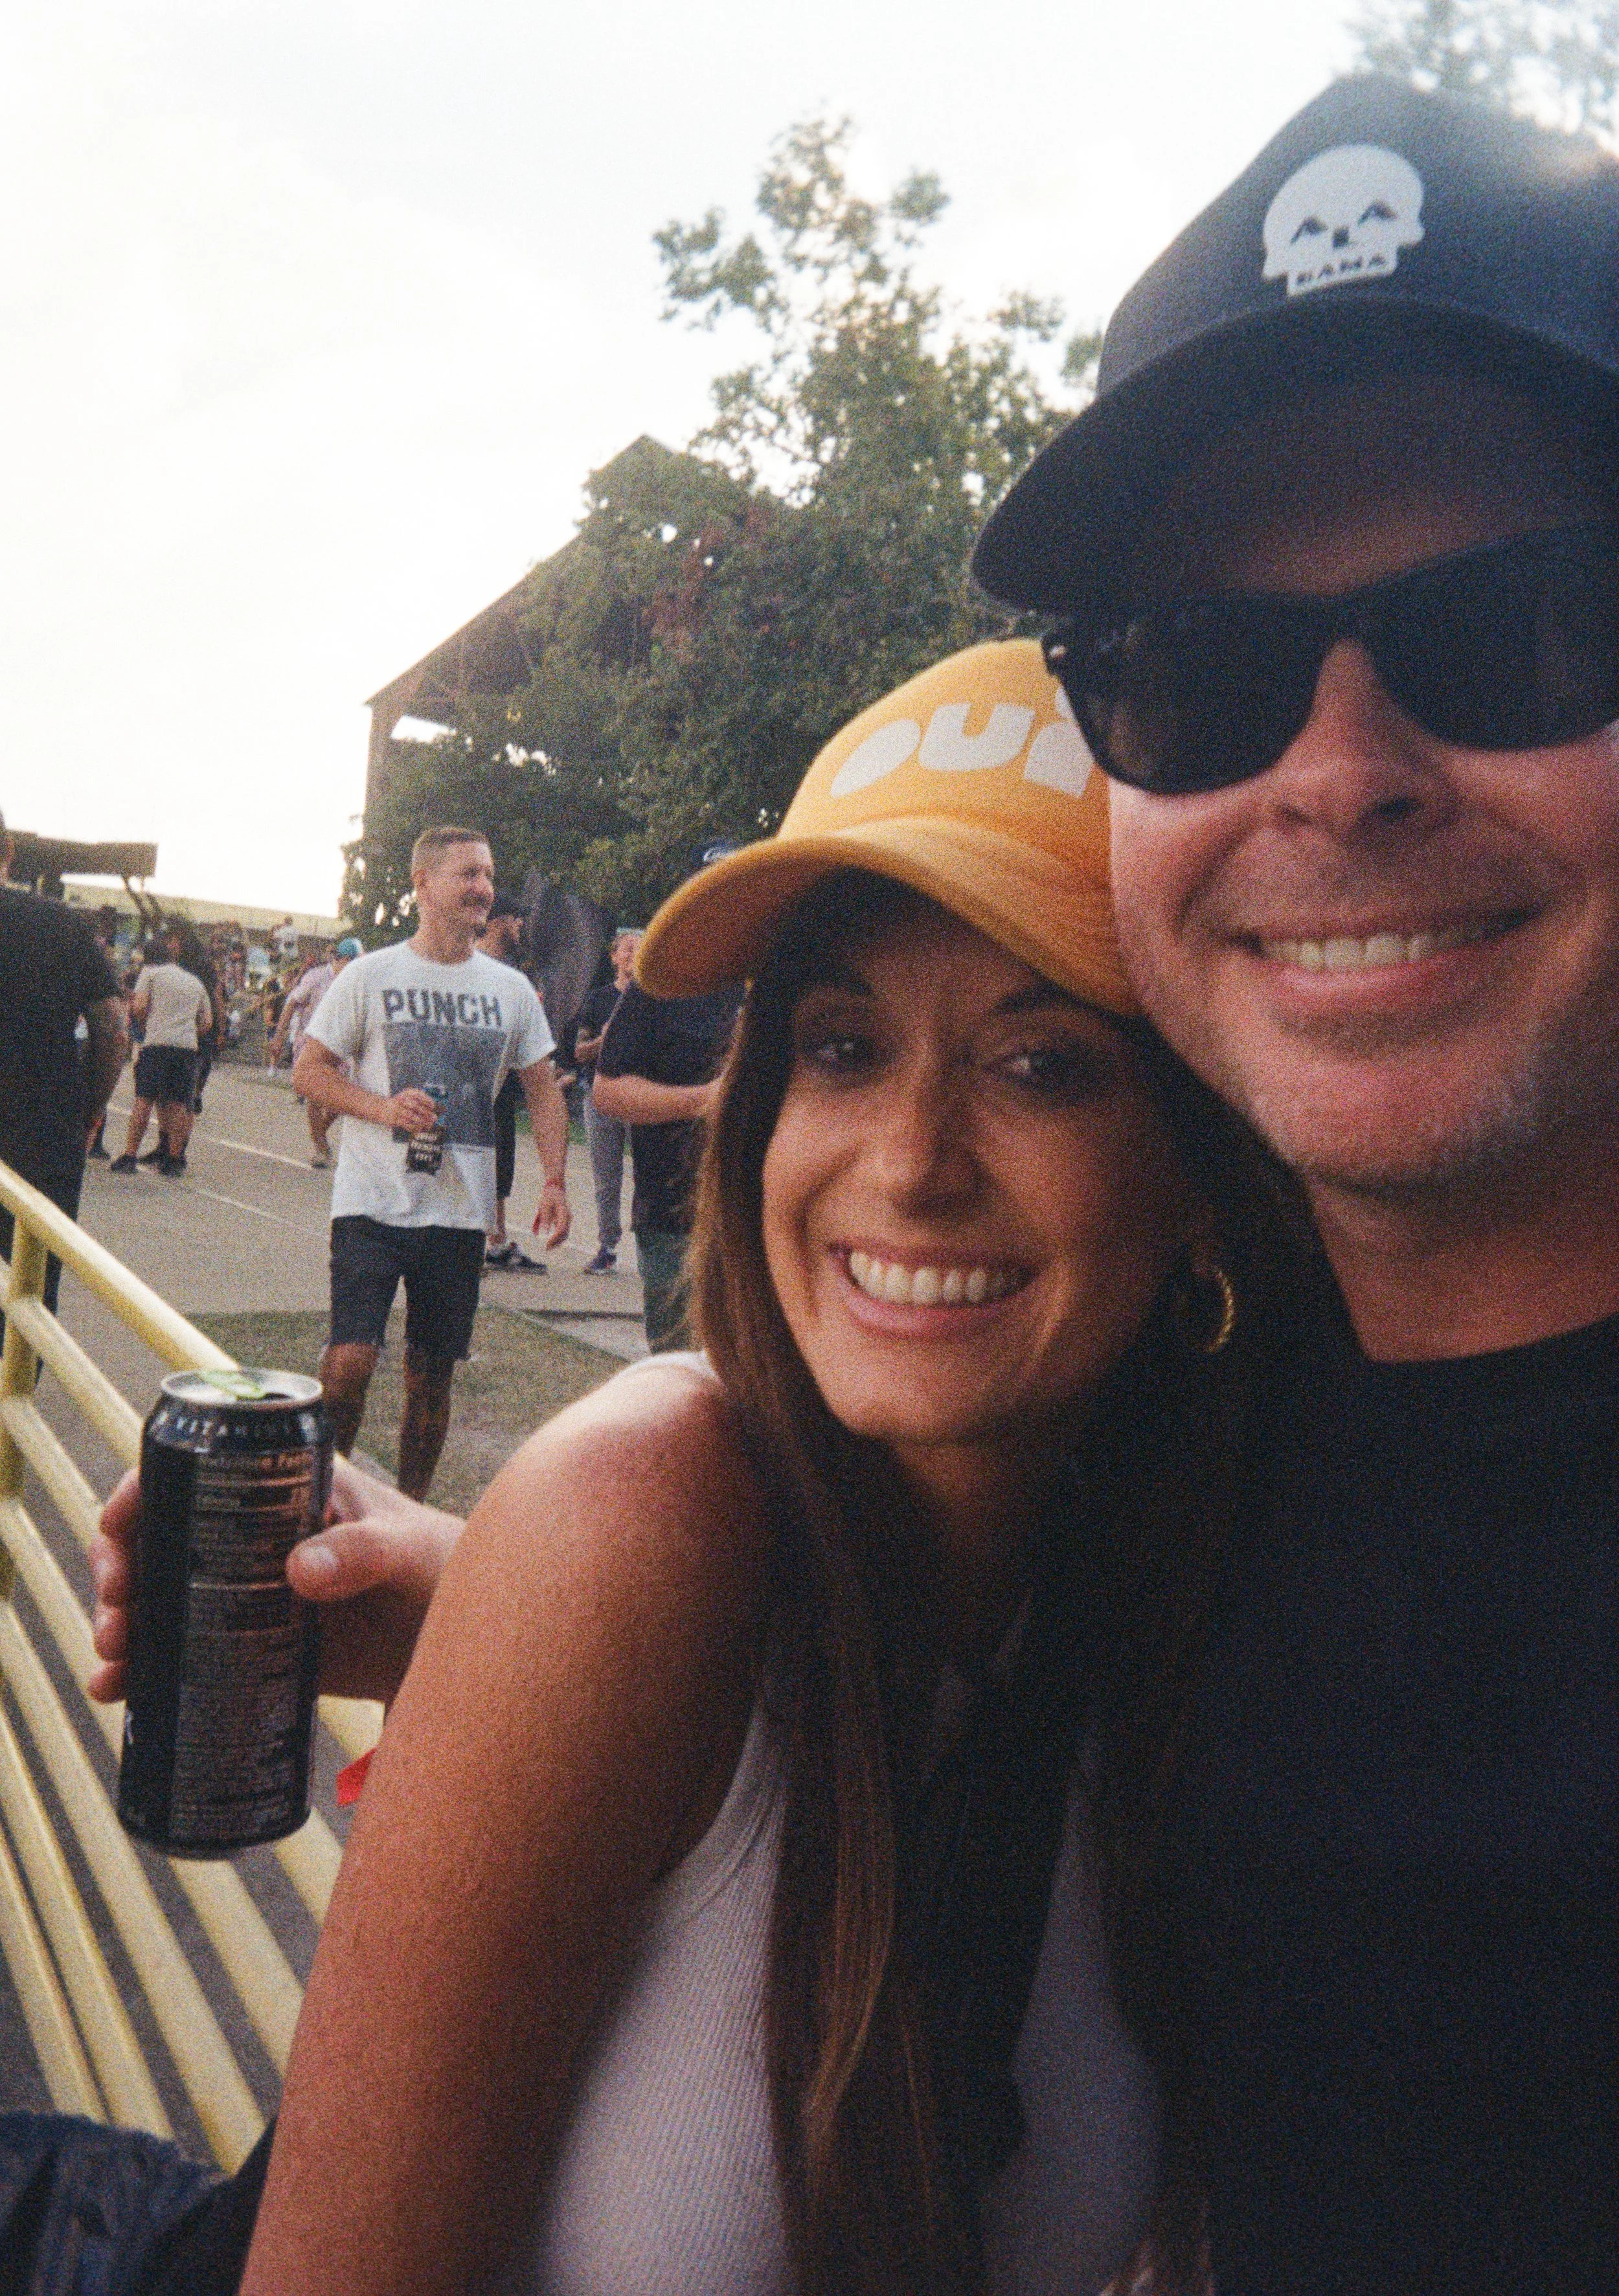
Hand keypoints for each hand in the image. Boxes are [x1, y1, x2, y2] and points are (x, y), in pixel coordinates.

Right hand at [89, 1461, 463, 1707]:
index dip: (141, 1493)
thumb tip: (300, 1570)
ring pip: (161, 1598)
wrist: (460, 1637)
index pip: (194, 1471)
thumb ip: (364, 1551)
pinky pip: (183, 1654)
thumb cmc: (439, 1566)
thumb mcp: (408, 1548)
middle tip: (117, 1611)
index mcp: (282, 1488)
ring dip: (125, 1625)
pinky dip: (146, 1671)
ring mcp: (244, 1593)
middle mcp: (250, 1537)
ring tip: (114, 1664)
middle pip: (159, 1539)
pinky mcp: (249, 1646)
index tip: (118, 1530)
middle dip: (121, 1571)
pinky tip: (120, 1693)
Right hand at [385, 1088, 440, 1132]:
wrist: (381, 1108)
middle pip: (415, 1106)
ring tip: (429, 1125)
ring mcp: (396, 1110)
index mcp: (406, 1093)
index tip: (433, 1106)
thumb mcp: (408, 1098)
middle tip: (434, 1118)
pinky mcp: (394, 1120)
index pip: (418, 1095)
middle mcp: (401, 1100)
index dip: (427, 1100)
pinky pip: (406, 1124)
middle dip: (426, 1113)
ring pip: (411, 1117)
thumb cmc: (400, 1104)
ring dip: (422, 1122)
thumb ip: (420, 1102)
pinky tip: (420, 1129)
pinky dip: (415, 1127)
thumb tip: (434, 1111)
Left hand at [531, 1178, 570, 1247]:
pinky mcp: (565, 1220)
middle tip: (546, 1248)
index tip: (546, 1243)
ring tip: (547, 1246)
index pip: (561, 1229)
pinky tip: (550, 1241)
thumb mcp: (544, 1206)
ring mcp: (568, 1219)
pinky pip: (563, 1231)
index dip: (554, 1238)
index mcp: (564, 1213)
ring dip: (557, 1241)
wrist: (555, 1187)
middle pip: (565, 1234)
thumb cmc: (549, 1196)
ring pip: (565, 1234)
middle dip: (556, 1242)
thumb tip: (544, 1233)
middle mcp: (568, 1217)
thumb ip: (544, 1219)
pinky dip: (557, 1237)